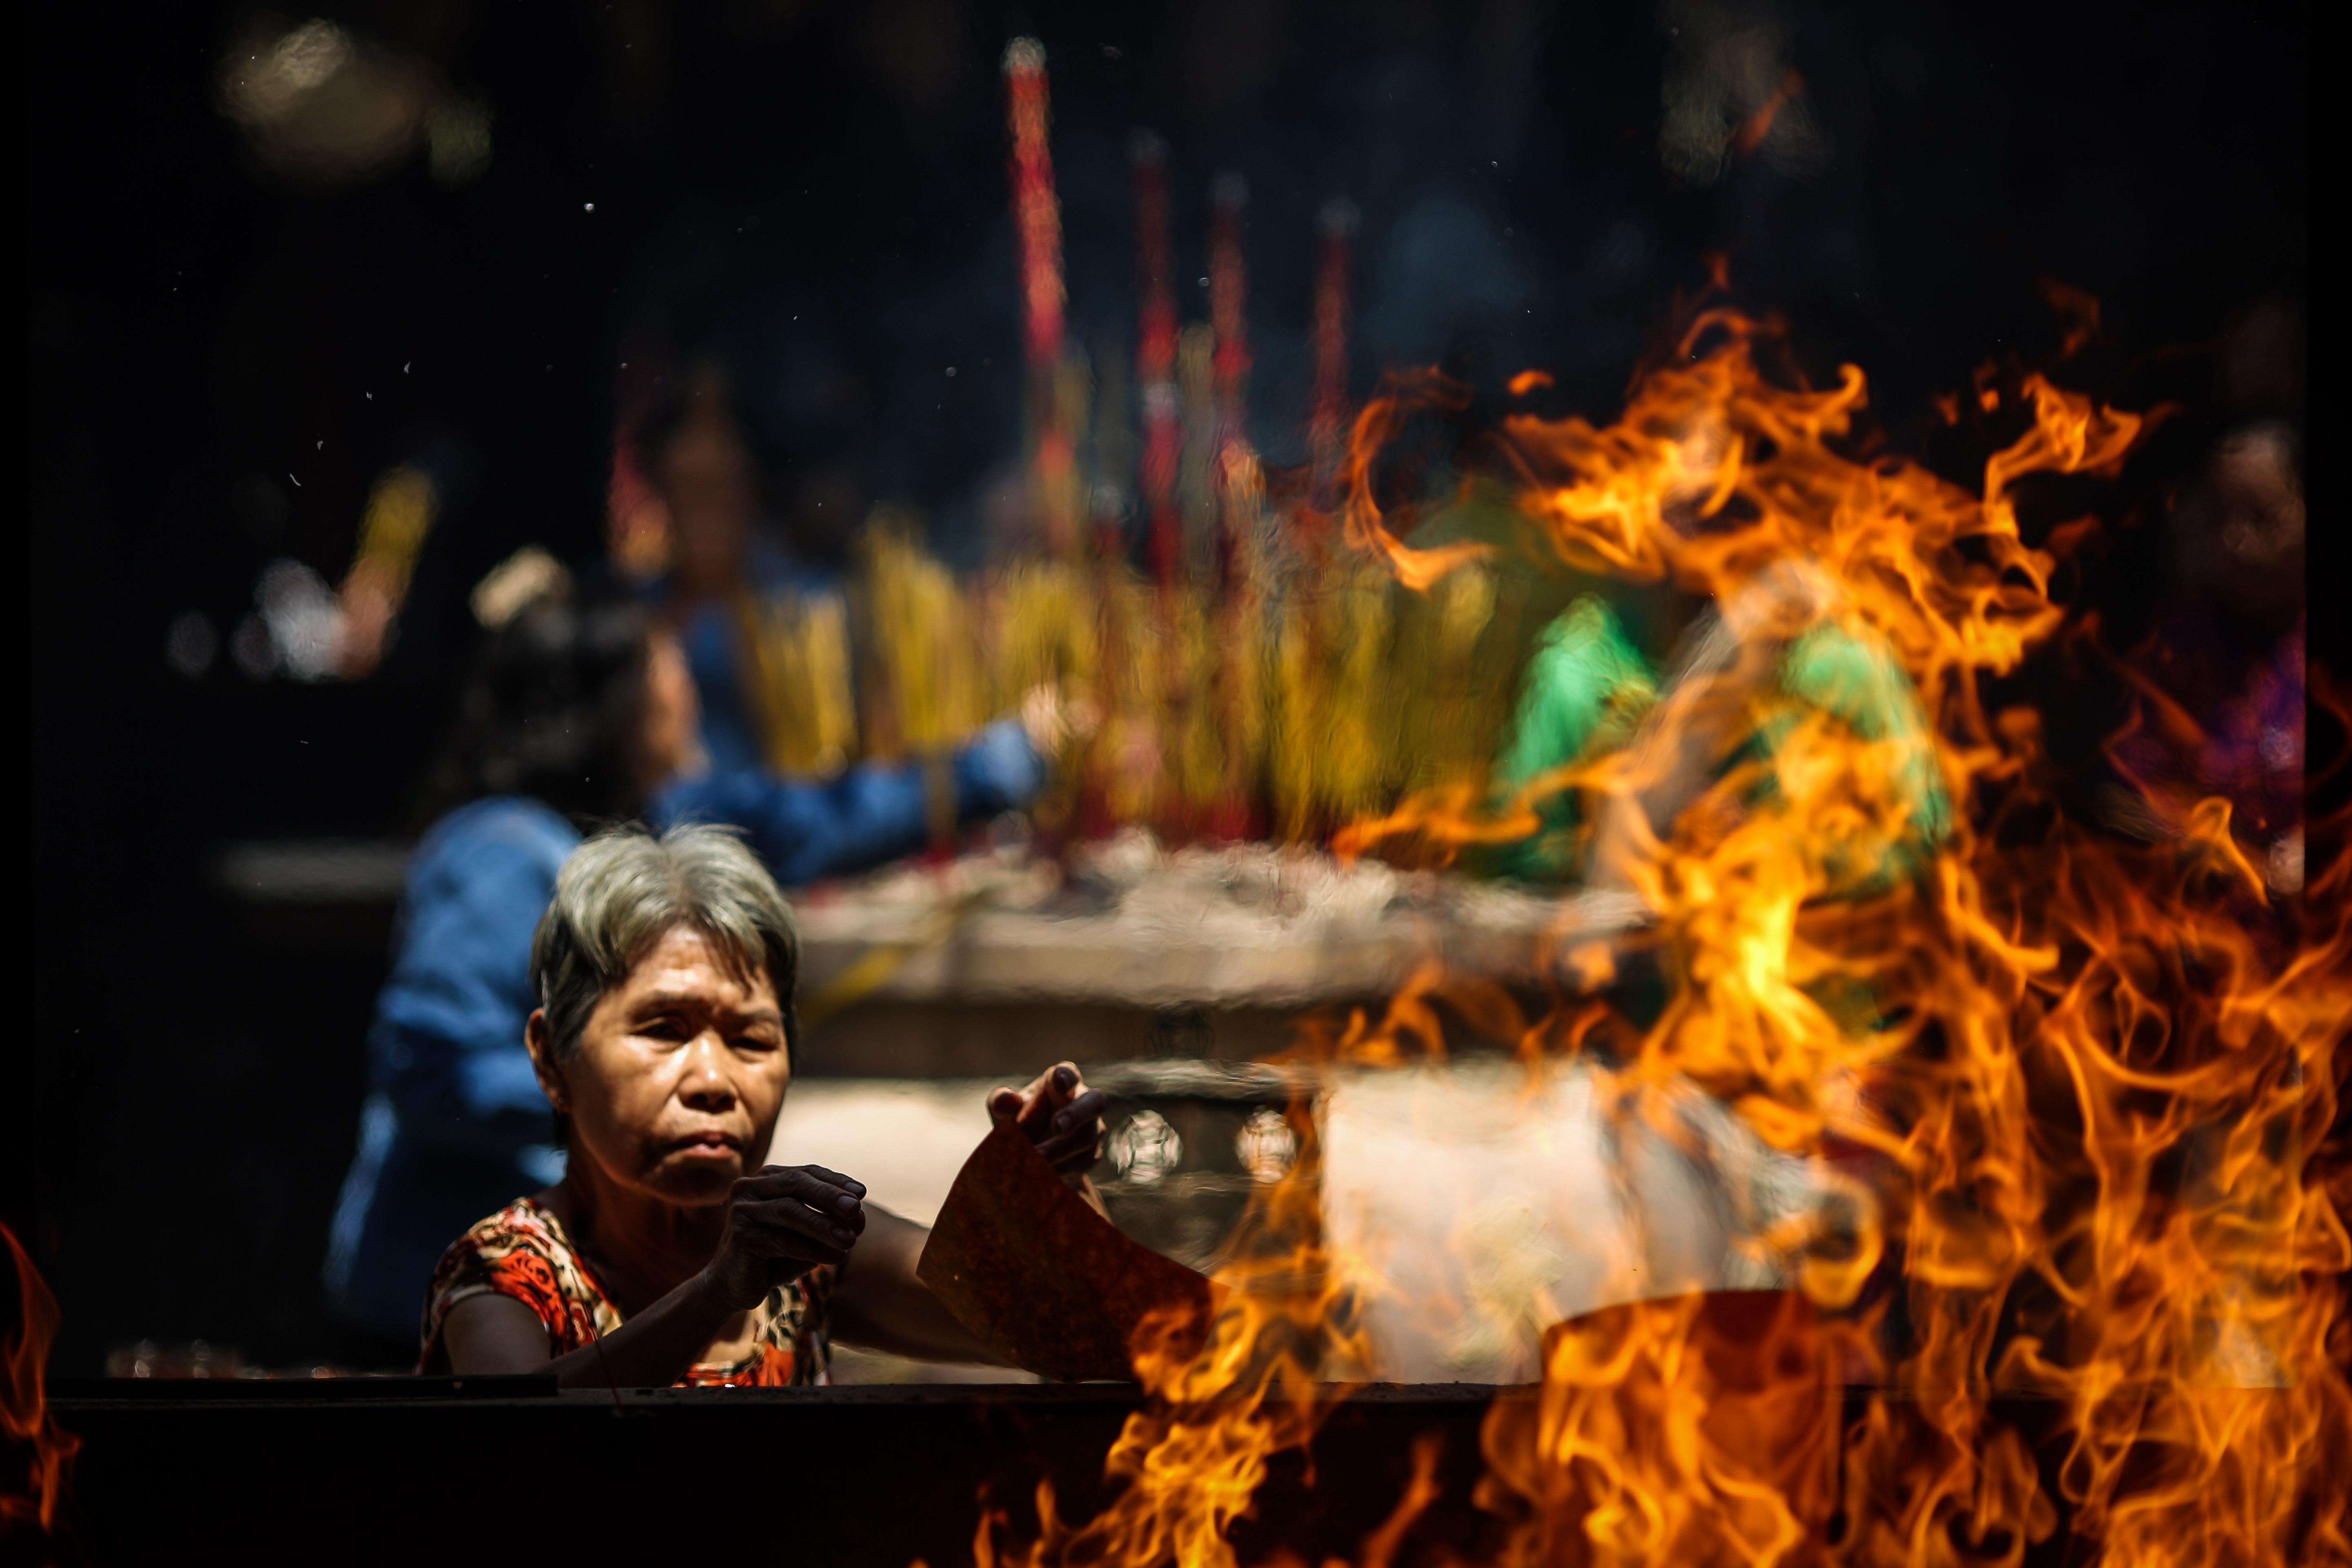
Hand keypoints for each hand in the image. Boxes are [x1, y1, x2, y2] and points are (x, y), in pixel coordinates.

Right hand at [702, 1164, 867, 1311]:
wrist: (735, 1286)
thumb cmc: (775, 1255)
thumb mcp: (807, 1236)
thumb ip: (830, 1223)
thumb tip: (860, 1218)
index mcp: (767, 1178)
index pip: (807, 1172)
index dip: (835, 1181)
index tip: (861, 1193)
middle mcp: (750, 1187)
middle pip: (796, 1184)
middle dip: (829, 1195)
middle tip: (856, 1209)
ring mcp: (741, 1210)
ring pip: (789, 1210)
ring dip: (823, 1225)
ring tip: (851, 1239)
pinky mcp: (739, 1236)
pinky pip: (781, 1240)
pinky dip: (812, 1249)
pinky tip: (836, 1258)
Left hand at [988, 1062, 1106, 1185]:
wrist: (1032, 1155)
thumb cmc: (1019, 1121)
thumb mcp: (1004, 1111)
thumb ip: (1001, 1102)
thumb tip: (1005, 1100)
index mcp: (1060, 1082)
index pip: (1068, 1073)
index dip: (1066, 1076)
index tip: (1059, 1081)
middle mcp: (1083, 1101)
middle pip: (1094, 1102)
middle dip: (1076, 1114)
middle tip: (1056, 1127)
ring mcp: (1092, 1128)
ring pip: (1086, 1138)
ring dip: (1060, 1150)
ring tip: (1035, 1158)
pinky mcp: (1091, 1155)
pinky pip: (1083, 1162)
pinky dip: (1062, 1168)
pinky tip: (1042, 1173)